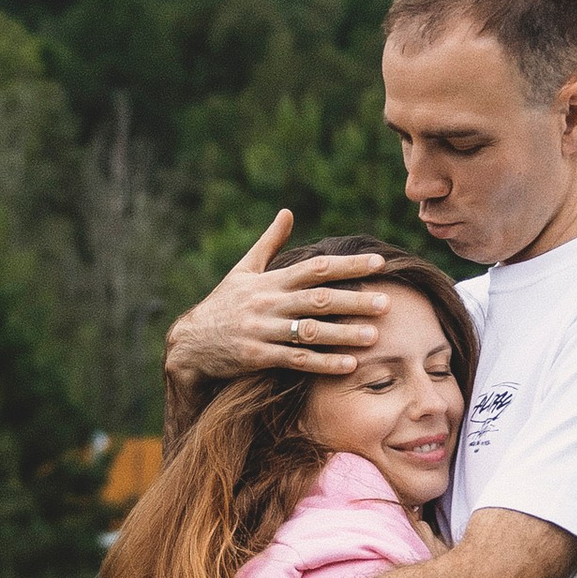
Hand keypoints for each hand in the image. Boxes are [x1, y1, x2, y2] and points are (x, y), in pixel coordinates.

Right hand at [164, 211, 388, 398]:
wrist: (190, 343)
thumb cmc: (223, 304)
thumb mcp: (243, 270)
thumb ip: (269, 242)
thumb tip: (287, 212)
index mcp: (270, 281)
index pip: (315, 268)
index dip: (347, 265)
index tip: (378, 264)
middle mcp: (268, 303)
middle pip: (318, 299)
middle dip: (354, 300)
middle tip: (386, 302)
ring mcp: (263, 330)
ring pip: (310, 331)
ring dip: (343, 333)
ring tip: (374, 336)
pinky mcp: (258, 357)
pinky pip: (296, 360)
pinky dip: (323, 363)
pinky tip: (349, 365)